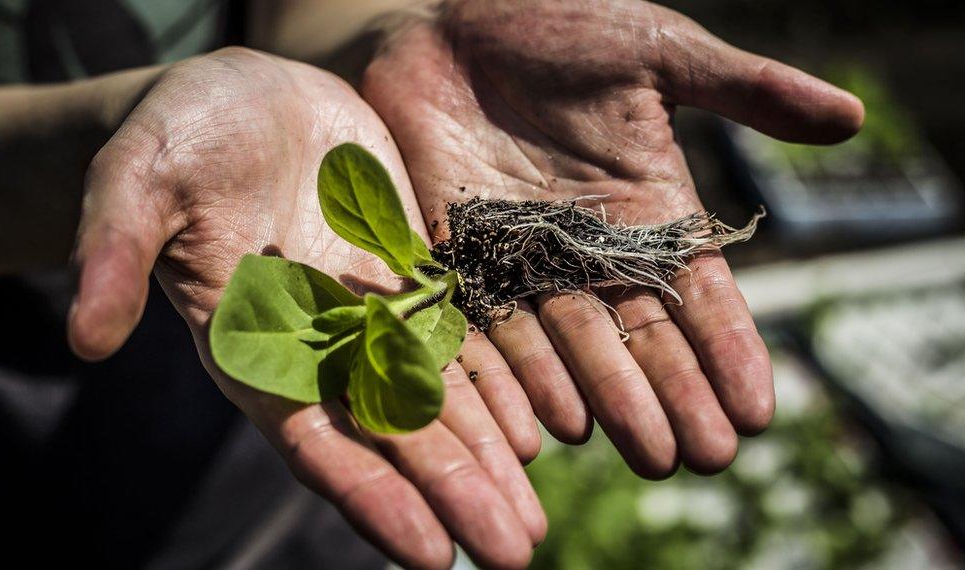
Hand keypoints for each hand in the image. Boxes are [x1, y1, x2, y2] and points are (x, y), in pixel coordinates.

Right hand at [69, 47, 543, 568]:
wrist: (243, 95)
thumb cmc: (179, 135)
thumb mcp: (138, 179)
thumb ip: (118, 252)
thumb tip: (83, 336)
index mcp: (256, 347)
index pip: (316, 441)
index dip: (372, 496)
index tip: (430, 553)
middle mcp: (321, 347)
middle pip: (395, 435)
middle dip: (454, 493)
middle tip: (516, 552)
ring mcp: (372, 313)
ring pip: (440, 397)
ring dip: (488, 455)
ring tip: (533, 514)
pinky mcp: (410, 274)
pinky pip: (463, 334)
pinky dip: (500, 378)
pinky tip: (542, 423)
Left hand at [362, 0, 862, 475]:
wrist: (447, 16)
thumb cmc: (556, 22)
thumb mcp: (657, 52)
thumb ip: (743, 90)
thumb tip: (850, 116)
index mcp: (645, 207)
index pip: (697, 290)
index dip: (728, 347)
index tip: (757, 408)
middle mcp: (587, 246)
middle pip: (637, 332)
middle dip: (672, 393)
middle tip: (702, 456)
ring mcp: (521, 256)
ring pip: (569, 343)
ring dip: (607, 399)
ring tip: (642, 451)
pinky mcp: (458, 254)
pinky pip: (488, 323)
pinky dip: (517, 374)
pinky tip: (550, 422)